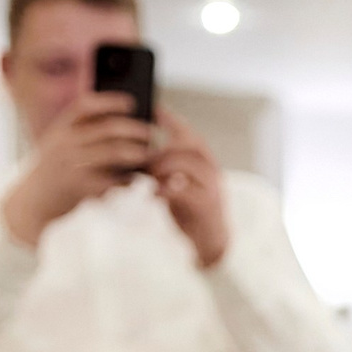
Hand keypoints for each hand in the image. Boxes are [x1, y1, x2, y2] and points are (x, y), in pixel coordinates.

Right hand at [1, 91, 156, 246]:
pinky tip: (138, 179)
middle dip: (134, 129)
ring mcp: (72, 164)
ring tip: (150, 154)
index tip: (131, 103)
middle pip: (107, 128)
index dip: (110, 101)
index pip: (86, 105)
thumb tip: (117, 125)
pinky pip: (113, 179)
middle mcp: (65, 143)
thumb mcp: (56, 146)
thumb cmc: (51, 173)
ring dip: (137, 152)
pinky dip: (129, 178)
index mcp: (60, 129)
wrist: (32, 203)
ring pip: (114, 152)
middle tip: (151, 133)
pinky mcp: (81, 187)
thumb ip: (78, 134)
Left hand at [149, 106, 230, 268]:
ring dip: (164, 165)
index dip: (172, 120)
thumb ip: (166, 168)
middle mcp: (211, 170)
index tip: (154, 109)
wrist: (211, 242)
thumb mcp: (179, 183)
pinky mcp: (206, 205)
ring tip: (148, 174)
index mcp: (204, 161)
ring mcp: (211, 187)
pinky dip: (168, 189)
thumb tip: (139, 153)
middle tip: (142, 154)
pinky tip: (155, 194)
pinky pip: (186, 189)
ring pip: (187, 163)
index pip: (189, 133)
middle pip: (189, 143)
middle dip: (163, 145)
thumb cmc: (190, 210)